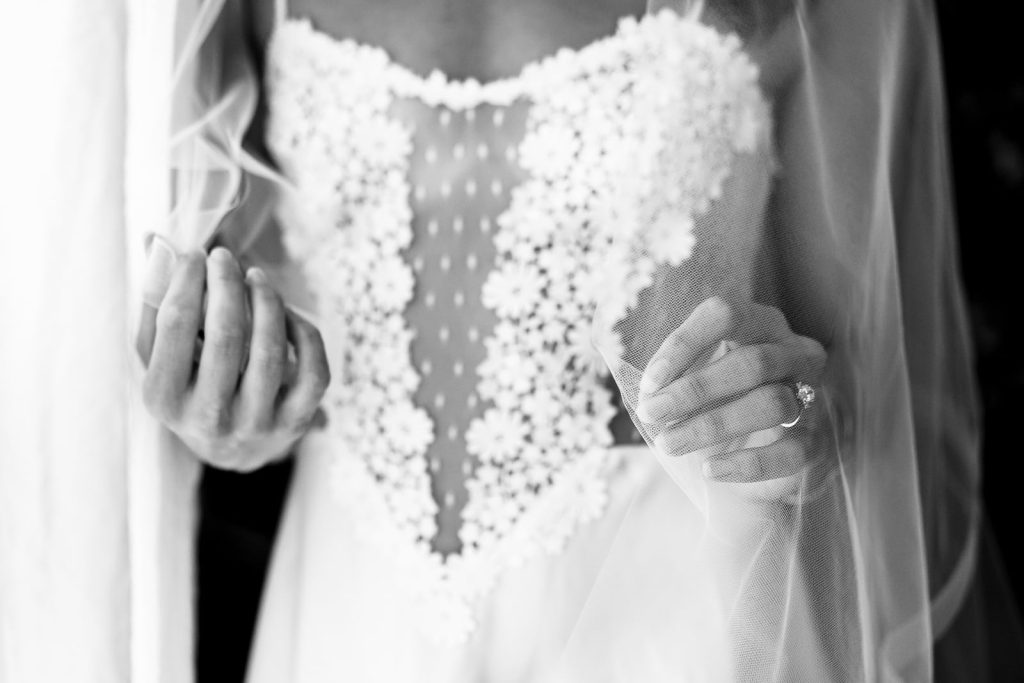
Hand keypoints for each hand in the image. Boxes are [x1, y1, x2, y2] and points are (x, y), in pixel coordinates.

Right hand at [136, 242, 329, 471]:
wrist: (231, 449)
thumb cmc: (190, 386)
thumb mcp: (162, 354)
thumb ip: (157, 301)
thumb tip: (158, 242)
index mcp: (164, 398)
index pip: (175, 326)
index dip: (186, 281)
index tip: (194, 254)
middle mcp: (208, 417)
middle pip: (225, 336)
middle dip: (227, 284)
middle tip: (225, 256)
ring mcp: (256, 422)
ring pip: (271, 350)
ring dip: (266, 301)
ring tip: (256, 276)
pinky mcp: (295, 422)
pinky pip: (312, 369)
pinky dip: (304, 332)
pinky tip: (288, 314)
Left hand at [636, 296, 827, 483]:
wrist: (757, 453)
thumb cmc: (719, 402)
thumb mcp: (696, 380)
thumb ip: (676, 378)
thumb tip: (650, 394)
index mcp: (761, 324)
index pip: (726, 315)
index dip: (684, 345)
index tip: (648, 383)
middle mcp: (795, 352)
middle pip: (751, 362)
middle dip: (692, 391)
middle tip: (651, 415)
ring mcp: (813, 395)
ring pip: (771, 404)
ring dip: (711, 426)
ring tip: (670, 444)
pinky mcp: (819, 441)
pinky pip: (791, 451)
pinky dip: (746, 463)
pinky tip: (710, 469)